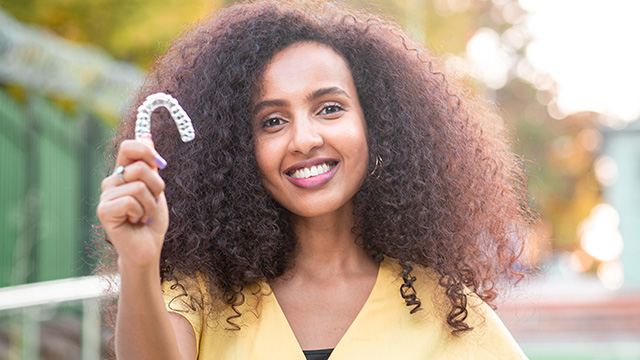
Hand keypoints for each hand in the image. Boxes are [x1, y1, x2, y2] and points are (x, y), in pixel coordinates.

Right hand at [97, 135, 168, 268]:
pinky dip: (142, 213)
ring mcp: (106, 196)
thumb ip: (150, 164)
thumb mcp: (155, 188)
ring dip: (151, 204)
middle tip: (152, 202)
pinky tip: (135, 222)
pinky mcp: (104, 211)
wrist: (147, 248)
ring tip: (143, 215)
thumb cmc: (151, 220)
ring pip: (139, 186)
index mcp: (123, 173)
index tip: (160, 165)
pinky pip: (131, 201)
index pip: (129, 146)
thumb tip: (146, 136)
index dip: (147, 151)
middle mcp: (111, 181)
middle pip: (140, 167)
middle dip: (157, 187)